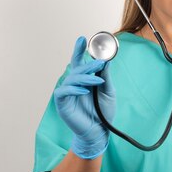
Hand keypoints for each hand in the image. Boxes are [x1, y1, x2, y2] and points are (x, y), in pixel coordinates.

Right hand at [53, 36, 115, 158]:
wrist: (99, 132)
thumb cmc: (103, 112)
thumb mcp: (108, 92)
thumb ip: (105, 77)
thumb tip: (106, 60)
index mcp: (84, 79)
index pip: (80, 61)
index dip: (79, 50)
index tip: (82, 39)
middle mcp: (74, 84)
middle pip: (77, 68)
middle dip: (88, 64)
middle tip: (100, 61)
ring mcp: (67, 93)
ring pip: (72, 79)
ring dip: (86, 77)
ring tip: (98, 80)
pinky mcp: (62, 104)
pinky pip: (63, 92)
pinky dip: (74, 89)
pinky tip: (84, 90)